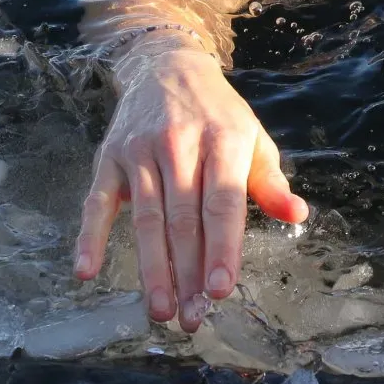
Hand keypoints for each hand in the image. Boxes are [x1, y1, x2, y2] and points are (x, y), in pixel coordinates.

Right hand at [74, 38, 308, 330]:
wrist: (167, 65)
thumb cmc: (217, 114)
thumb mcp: (252, 138)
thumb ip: (270, 180)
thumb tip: (297, 215)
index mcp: (223, 138)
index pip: (222, 202)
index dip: (222, 248)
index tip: (221, 290)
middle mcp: (179, 143)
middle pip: (183, 218)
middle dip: (187, 273)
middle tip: (192, 318)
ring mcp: (140, 150)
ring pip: (146, 218)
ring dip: (152, 268)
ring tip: (160, 310)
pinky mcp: (110, 157)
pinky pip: (97, 202)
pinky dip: (90, 237)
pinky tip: (86, 271)